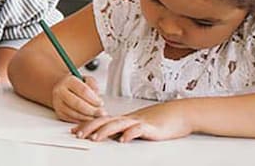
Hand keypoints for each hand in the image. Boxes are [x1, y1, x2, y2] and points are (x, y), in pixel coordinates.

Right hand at [52, 74, 103, 122]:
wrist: (63, 89)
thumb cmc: (78, 85)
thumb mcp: (87, 80)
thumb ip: (94, 86)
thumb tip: (98, 99)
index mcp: (68, 80)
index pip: (83, 90)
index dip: (94, 99)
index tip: (101, 103)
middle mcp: (60, 91)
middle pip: (78, 104)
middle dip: (92, 110)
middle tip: (101, 113)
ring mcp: (58, 103)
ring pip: (75, 113)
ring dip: (88, 117)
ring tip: (96, 116)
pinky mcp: (59, 113)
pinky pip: (72, 119)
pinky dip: (82, 120)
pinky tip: (88, 118)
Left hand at [73, 102, 192, 142]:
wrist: (179, 113)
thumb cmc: (160, 120)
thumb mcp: (138, 125)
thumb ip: (125, 129)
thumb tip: (111, 136)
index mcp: (124, 118)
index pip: (101, 120)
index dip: (87, 124)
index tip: (74, 130)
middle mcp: (129, 119)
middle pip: (105, 121)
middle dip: (89, 127)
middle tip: (77, 134)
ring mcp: (139, 122)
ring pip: (118, 124)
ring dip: (104, 131)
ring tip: (94, 138)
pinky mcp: (151, 127)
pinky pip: (138, 130)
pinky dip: (129, 134)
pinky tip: (123, 140)